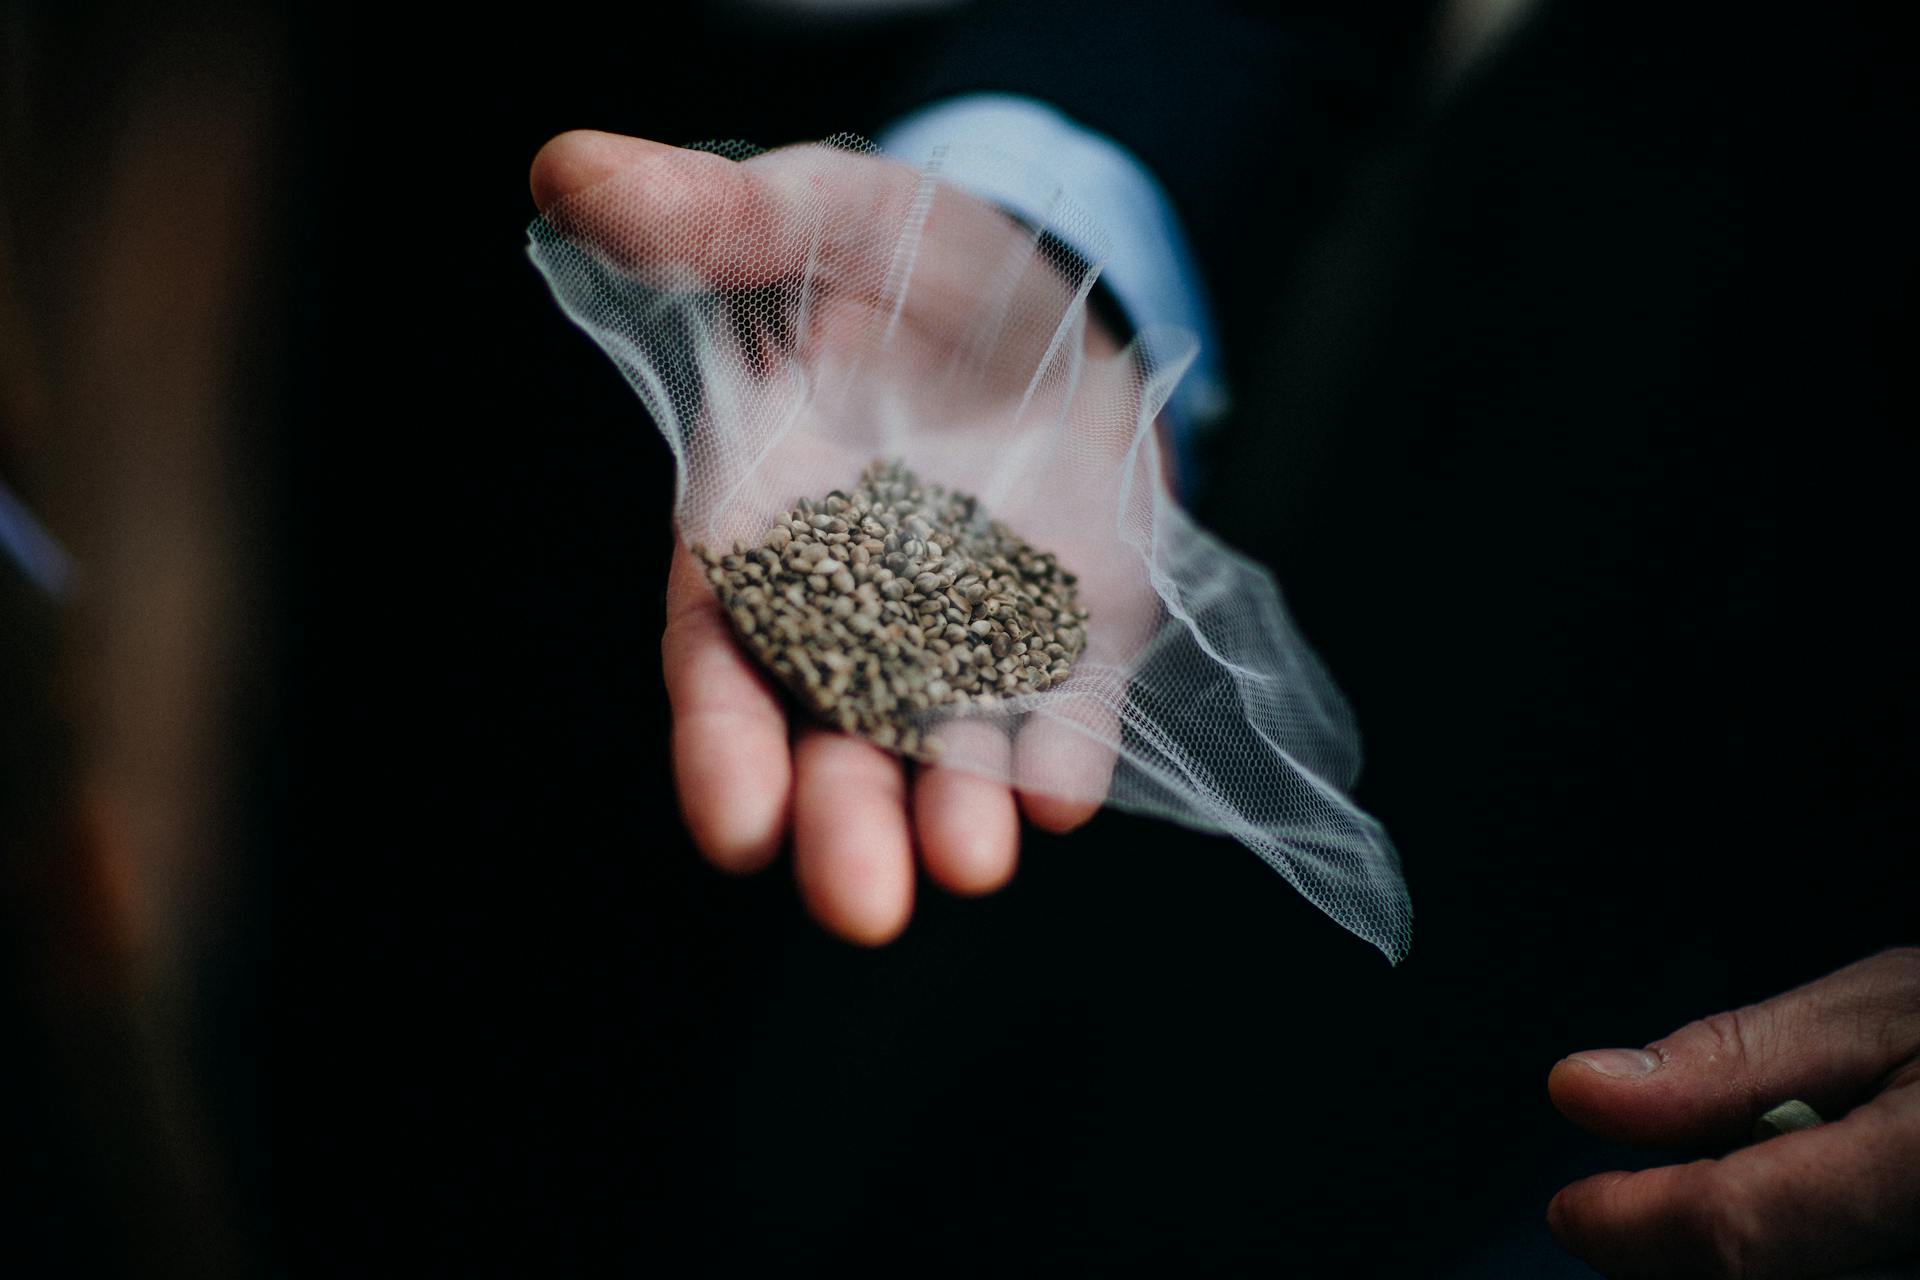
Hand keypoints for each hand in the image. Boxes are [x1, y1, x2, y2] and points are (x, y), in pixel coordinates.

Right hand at [530, 130, 1127, 944]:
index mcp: (762, 531)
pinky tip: (1067, 797)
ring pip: (946, 750)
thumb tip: (569, 171)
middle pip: (831, 739)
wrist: (1056, 283)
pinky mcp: (1067, 633)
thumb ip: (715, 223)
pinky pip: (1063, 710)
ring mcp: (966, 633)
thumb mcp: (822, 218)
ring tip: (969, 862)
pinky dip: (1063, 757)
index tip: (736, 822)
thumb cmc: (908, 257)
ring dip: (954, 814)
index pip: (721, 656)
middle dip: (842, 825)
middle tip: (859, 905)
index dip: (721, 742)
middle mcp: (854, 610)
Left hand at [1547, 947, 1919, 1277]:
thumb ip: (1735, 1064)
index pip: (1743, 1231)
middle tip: (1651, 1206)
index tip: (1576, 1210)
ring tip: (1767, 1191)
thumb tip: (1582, 1090)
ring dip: (1747, 1264)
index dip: (1634, 1226)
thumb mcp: (1882, 1013)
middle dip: (1684, 1253)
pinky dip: (1804, 1268)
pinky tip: (1815, 1232)